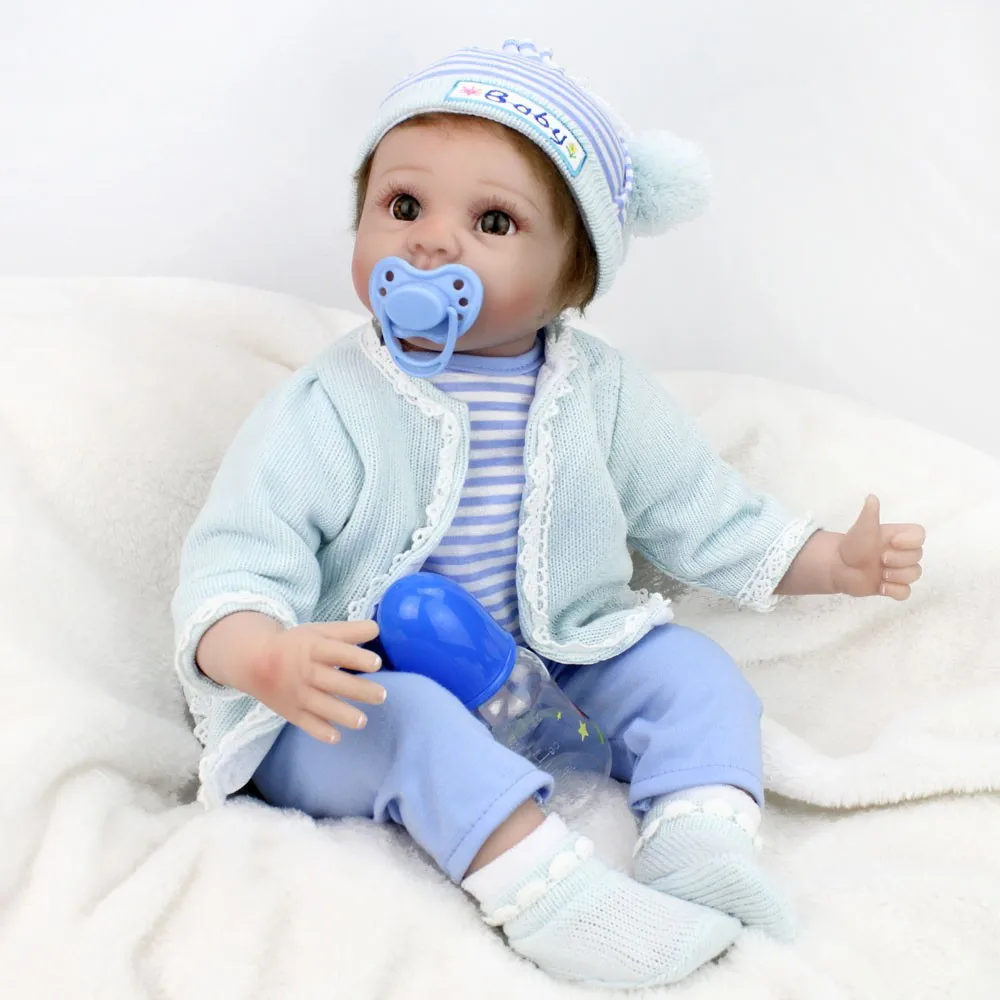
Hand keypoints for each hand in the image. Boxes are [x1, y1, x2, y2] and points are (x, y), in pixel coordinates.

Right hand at [247, 619, 385, 742]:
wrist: (253, 661)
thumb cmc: (296, 645)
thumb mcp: (319, 631)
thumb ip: (348, 631)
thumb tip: (377, 629)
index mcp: (314, 648)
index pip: (337, 652)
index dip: (356, 658)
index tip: (376, 663)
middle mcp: (306, 672)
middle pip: (333, 682)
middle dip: (358, 690)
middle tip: (381, 695)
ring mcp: (298, 693)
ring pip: (322, 705)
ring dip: (342, 714)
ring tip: (363, 721)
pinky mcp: (291, 711)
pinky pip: (305, 723)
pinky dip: (319, 731)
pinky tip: (336, 737)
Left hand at [834, 495, 925, 599]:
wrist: (837, 567)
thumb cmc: (852, 546)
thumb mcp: (862, 529)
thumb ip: (869, 514)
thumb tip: (872, 496)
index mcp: (898, 537)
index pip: (920, 535)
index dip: (911, 541)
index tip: (893, 543)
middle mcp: (901, 553)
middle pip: (918, 557)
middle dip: (899, 560)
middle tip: (880, 560)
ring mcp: (898, 570)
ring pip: (915, 574)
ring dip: (898, 576)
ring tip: (880, 575)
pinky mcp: (892, 586)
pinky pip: (906, 592)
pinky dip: (895, 591)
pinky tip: (881, 587)